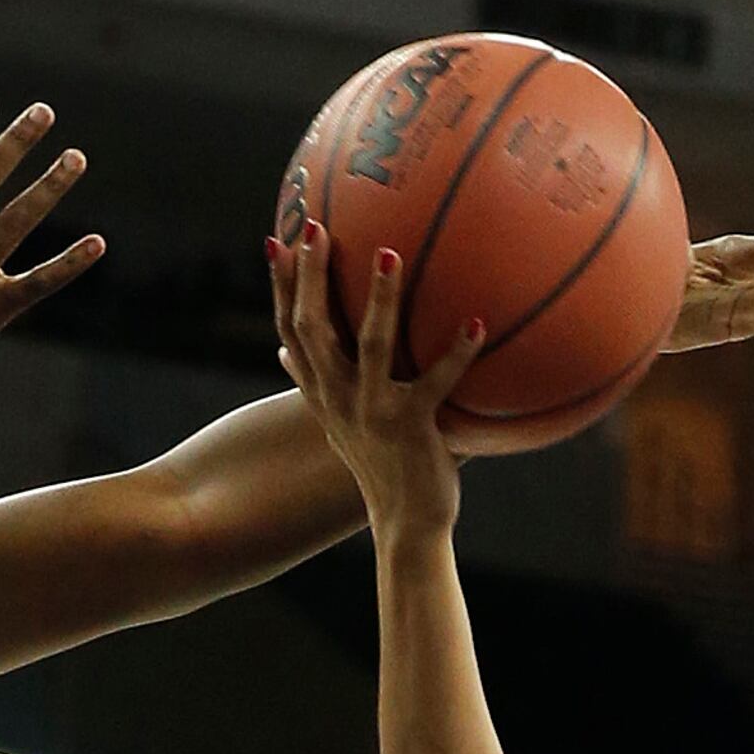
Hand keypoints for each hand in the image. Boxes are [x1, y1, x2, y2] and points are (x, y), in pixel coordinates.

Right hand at [265, 223, 486, 532]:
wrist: (406, 525)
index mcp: (323, 393)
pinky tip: (478, 323)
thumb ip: (317, 385)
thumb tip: (282, 353)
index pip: (289, 331)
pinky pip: (437, 383)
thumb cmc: (382, 469)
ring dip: (380, 298)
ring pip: (371, 346)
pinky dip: (458, 352)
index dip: (279, 287)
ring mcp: (373, 412)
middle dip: (309, 276)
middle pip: (313, 328)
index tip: (275, 239)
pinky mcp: (410, 428)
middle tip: (315, 228)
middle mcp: (339, 399)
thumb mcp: (341, 425)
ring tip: (389, 252)